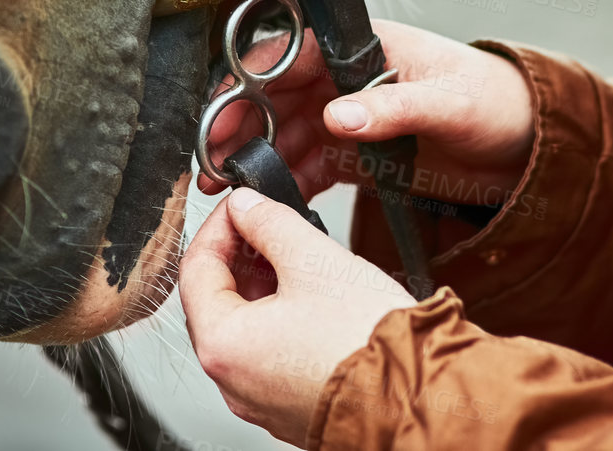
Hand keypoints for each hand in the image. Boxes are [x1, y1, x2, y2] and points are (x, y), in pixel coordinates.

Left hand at [180, 186, 414, 445]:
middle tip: (268, 226)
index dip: (219, 226)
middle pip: (215, 301)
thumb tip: (247, 206)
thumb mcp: (315, 260)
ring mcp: (260, 399)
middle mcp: (233, 381)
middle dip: (241, 256)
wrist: (417, 397)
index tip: (241, 206)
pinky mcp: (290, 406)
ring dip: (263, 287)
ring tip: (298, 258)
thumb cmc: (368, 342)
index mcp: (224, 346)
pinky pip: (270, 355)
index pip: (195, 269)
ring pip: (245, 329)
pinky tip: (313, 298)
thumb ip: (270, 223)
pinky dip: (281, 319)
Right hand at [197, 20, 536, 206]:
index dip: (249, 82)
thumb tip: (338, 116)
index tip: (223, 114)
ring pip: (286, 133)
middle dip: (240, 128)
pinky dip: (288, 181)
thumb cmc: (497, 100)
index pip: (290, 54)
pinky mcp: (357, 152)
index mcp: (365, 45)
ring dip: (257, 160)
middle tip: (214, 164)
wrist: (528, 141)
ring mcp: (350, 115)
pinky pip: (311, 164)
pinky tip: (271, 201)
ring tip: (229, 192)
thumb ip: (395, 108)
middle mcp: (349, 77)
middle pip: (276, 97)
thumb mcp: (452, 102)